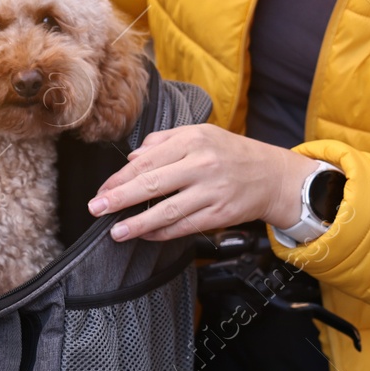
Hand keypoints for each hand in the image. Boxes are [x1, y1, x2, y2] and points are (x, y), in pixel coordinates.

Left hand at [87, 124, 320, 240]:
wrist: (272, 175)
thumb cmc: (229, 153)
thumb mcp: (199, 135)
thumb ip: (163, 142)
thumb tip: (132, 158)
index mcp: (193, 140)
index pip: (147, 161)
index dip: (120, 178)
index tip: (101, 191)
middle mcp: (202, 164)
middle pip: (153, 184)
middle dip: (120, 199)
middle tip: (96, 209)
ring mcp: (213, 191)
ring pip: (168, 210)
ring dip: (138, 224)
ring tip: (116, 232)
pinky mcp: (221, 214)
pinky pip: (185, 226)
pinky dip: (162, 233)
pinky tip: (145, 235)